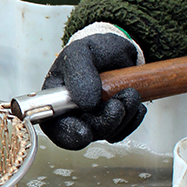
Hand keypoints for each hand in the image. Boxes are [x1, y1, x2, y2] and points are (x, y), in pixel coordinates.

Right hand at [40, 25, 146, 149]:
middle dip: (105, 122)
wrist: (116, 52)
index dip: (68, 133)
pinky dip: (133, 118)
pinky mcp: (110, 125)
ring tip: (129, 93)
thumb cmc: (93, 51)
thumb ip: (80, 74)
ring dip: (124, 116)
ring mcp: (91, 121)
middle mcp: (70, 115)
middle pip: (84, 134)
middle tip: (117, 103)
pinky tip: (132, 102)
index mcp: (54, 100)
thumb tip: (86, 104)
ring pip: (107, 134)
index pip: (54, 127)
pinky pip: (123, 132)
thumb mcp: (82, 52)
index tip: (85, 130)